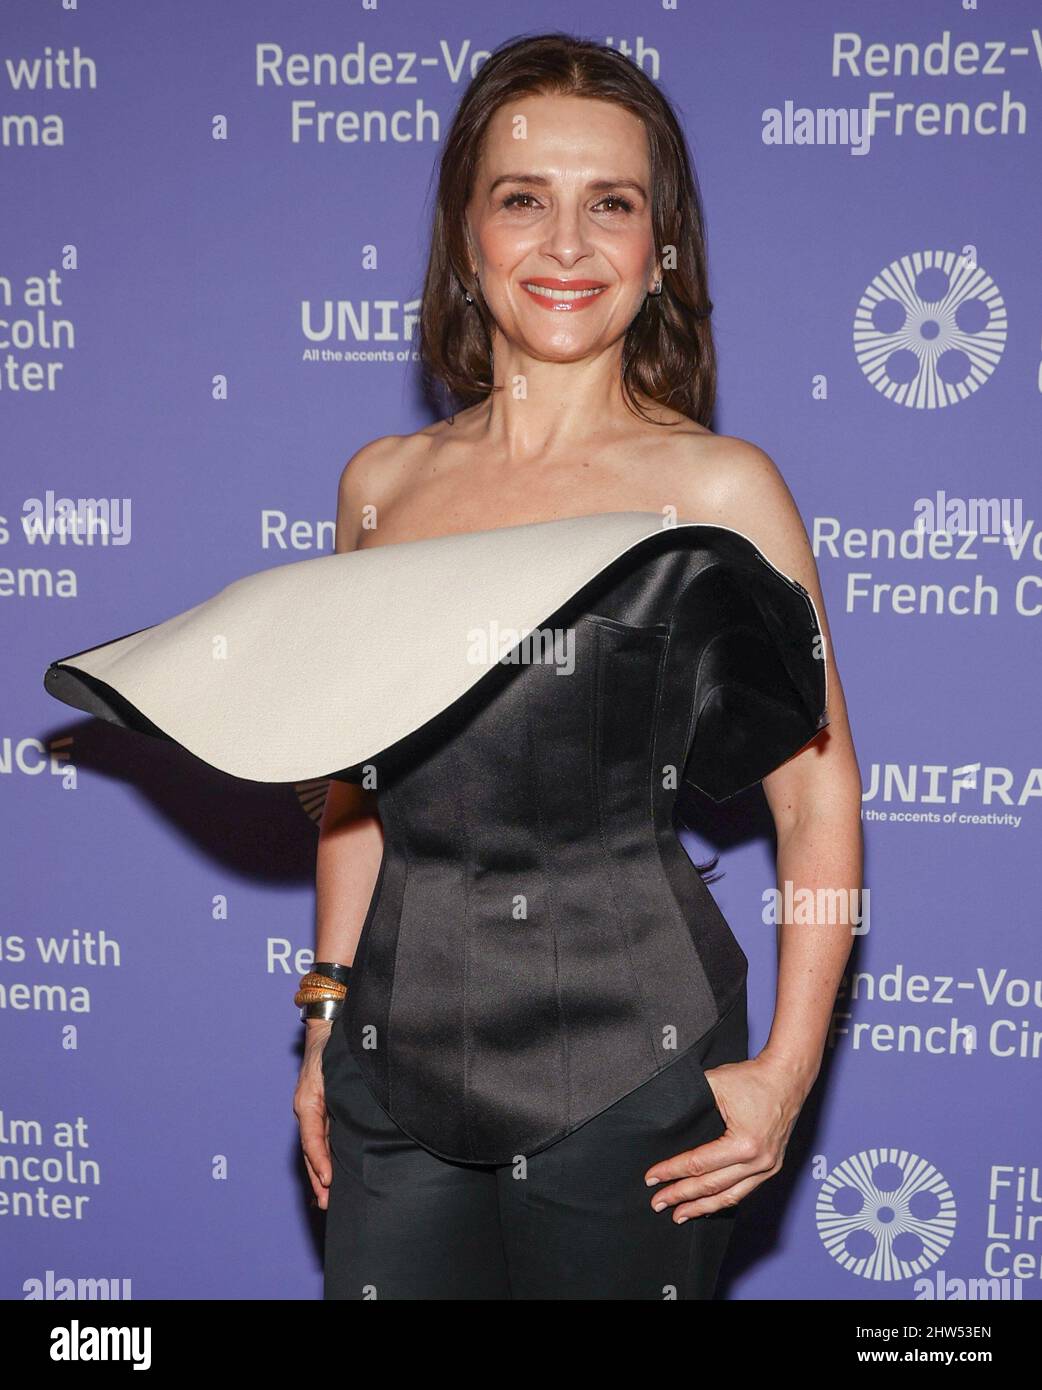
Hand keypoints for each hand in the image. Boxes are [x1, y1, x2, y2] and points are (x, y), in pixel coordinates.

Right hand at [294, 1020, 333, 1209]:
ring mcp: (315, 1112)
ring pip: (317, 1149)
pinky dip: (326, 1160)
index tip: (328, 1180)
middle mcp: (309, 1110)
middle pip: (312, 1151)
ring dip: (321, 1174)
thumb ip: (336, 1093)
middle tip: (327, 1203)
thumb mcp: (332, 1068)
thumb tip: (348, 1119)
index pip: (312, 1138)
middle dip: (319, 1178)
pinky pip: (323, 1140)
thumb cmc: (332, 1046)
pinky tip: (330, 1177)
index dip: (320, 1160)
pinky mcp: (325, 1112)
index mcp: (308, 1101)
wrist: (331, 1028)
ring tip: (328, 1200)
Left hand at [643, 1051, 814, 1221]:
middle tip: (658, 1203)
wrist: (787, 1076)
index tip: (651, 1179)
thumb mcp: (715, 1084)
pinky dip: (724, 1200)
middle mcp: (759, 1161)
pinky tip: (708, 1205)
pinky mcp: (772, 1166)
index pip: (698, 1164)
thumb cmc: (753, 1078)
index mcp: (744, 1144)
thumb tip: (665, 1117)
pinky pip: (744, 1190)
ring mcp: (768, 1167)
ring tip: (680, 1214)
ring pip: (730, 1196)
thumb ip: (690, 1102)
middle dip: (681, 1196)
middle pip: (712, 1186)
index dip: (671, 1172)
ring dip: (703, 1208)